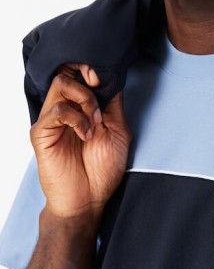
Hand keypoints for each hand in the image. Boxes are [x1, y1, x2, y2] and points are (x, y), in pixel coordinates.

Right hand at [30, 63, 131, 218]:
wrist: (89, 200)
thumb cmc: (103, 168)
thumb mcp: (118, 129)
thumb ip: (113, 103)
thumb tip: (111, 77)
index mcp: (80, 106)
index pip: (77, 73)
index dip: (90, 67)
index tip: (104, 78)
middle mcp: (64, 109)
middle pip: (66, 71)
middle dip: (86, 75)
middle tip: (99, 92)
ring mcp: (51, 121)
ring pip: (59, 84)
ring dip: (84, 98)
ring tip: (95, 120)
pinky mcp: (42, 134)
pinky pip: (55, 110)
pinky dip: (76, 117)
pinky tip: (86, 133)